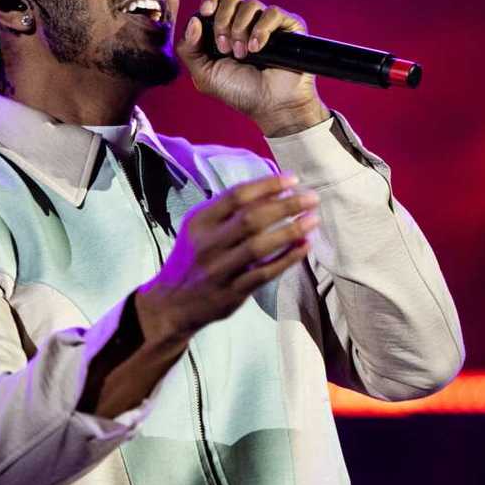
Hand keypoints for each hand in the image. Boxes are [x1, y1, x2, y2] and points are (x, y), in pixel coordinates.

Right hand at [135, 173, 318, 343]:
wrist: (171, 304)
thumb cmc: (191, 259)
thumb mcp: (197, 229)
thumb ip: (226, 212)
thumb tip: (270, 191)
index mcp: (200, 221)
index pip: (237, 196)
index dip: (268, 185)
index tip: (293, 180)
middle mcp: (208, 243)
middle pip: (252, 218)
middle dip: (286, 205)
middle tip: (312, 198)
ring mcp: (220, 269)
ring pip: (260, 246)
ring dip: (291, 231)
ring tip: (313, 219)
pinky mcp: (232, 292)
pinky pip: (265, 273)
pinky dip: (287, 259)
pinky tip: (304, 247)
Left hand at [175, 0, 329, 135]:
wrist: (271, 105)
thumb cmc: (239, 91)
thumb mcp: (204, 74)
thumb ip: (189, 49)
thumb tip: (194, 20)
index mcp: (224, 28)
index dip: (210, 0)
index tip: (205, 13)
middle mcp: (245, 22)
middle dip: (222, 21)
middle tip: (225, 48)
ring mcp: (267, 23)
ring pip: (250, 3)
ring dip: (240, 29)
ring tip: (243, 54)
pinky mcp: (288, 26)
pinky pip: (272, 12)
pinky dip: (261, 30)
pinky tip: (257, 48)